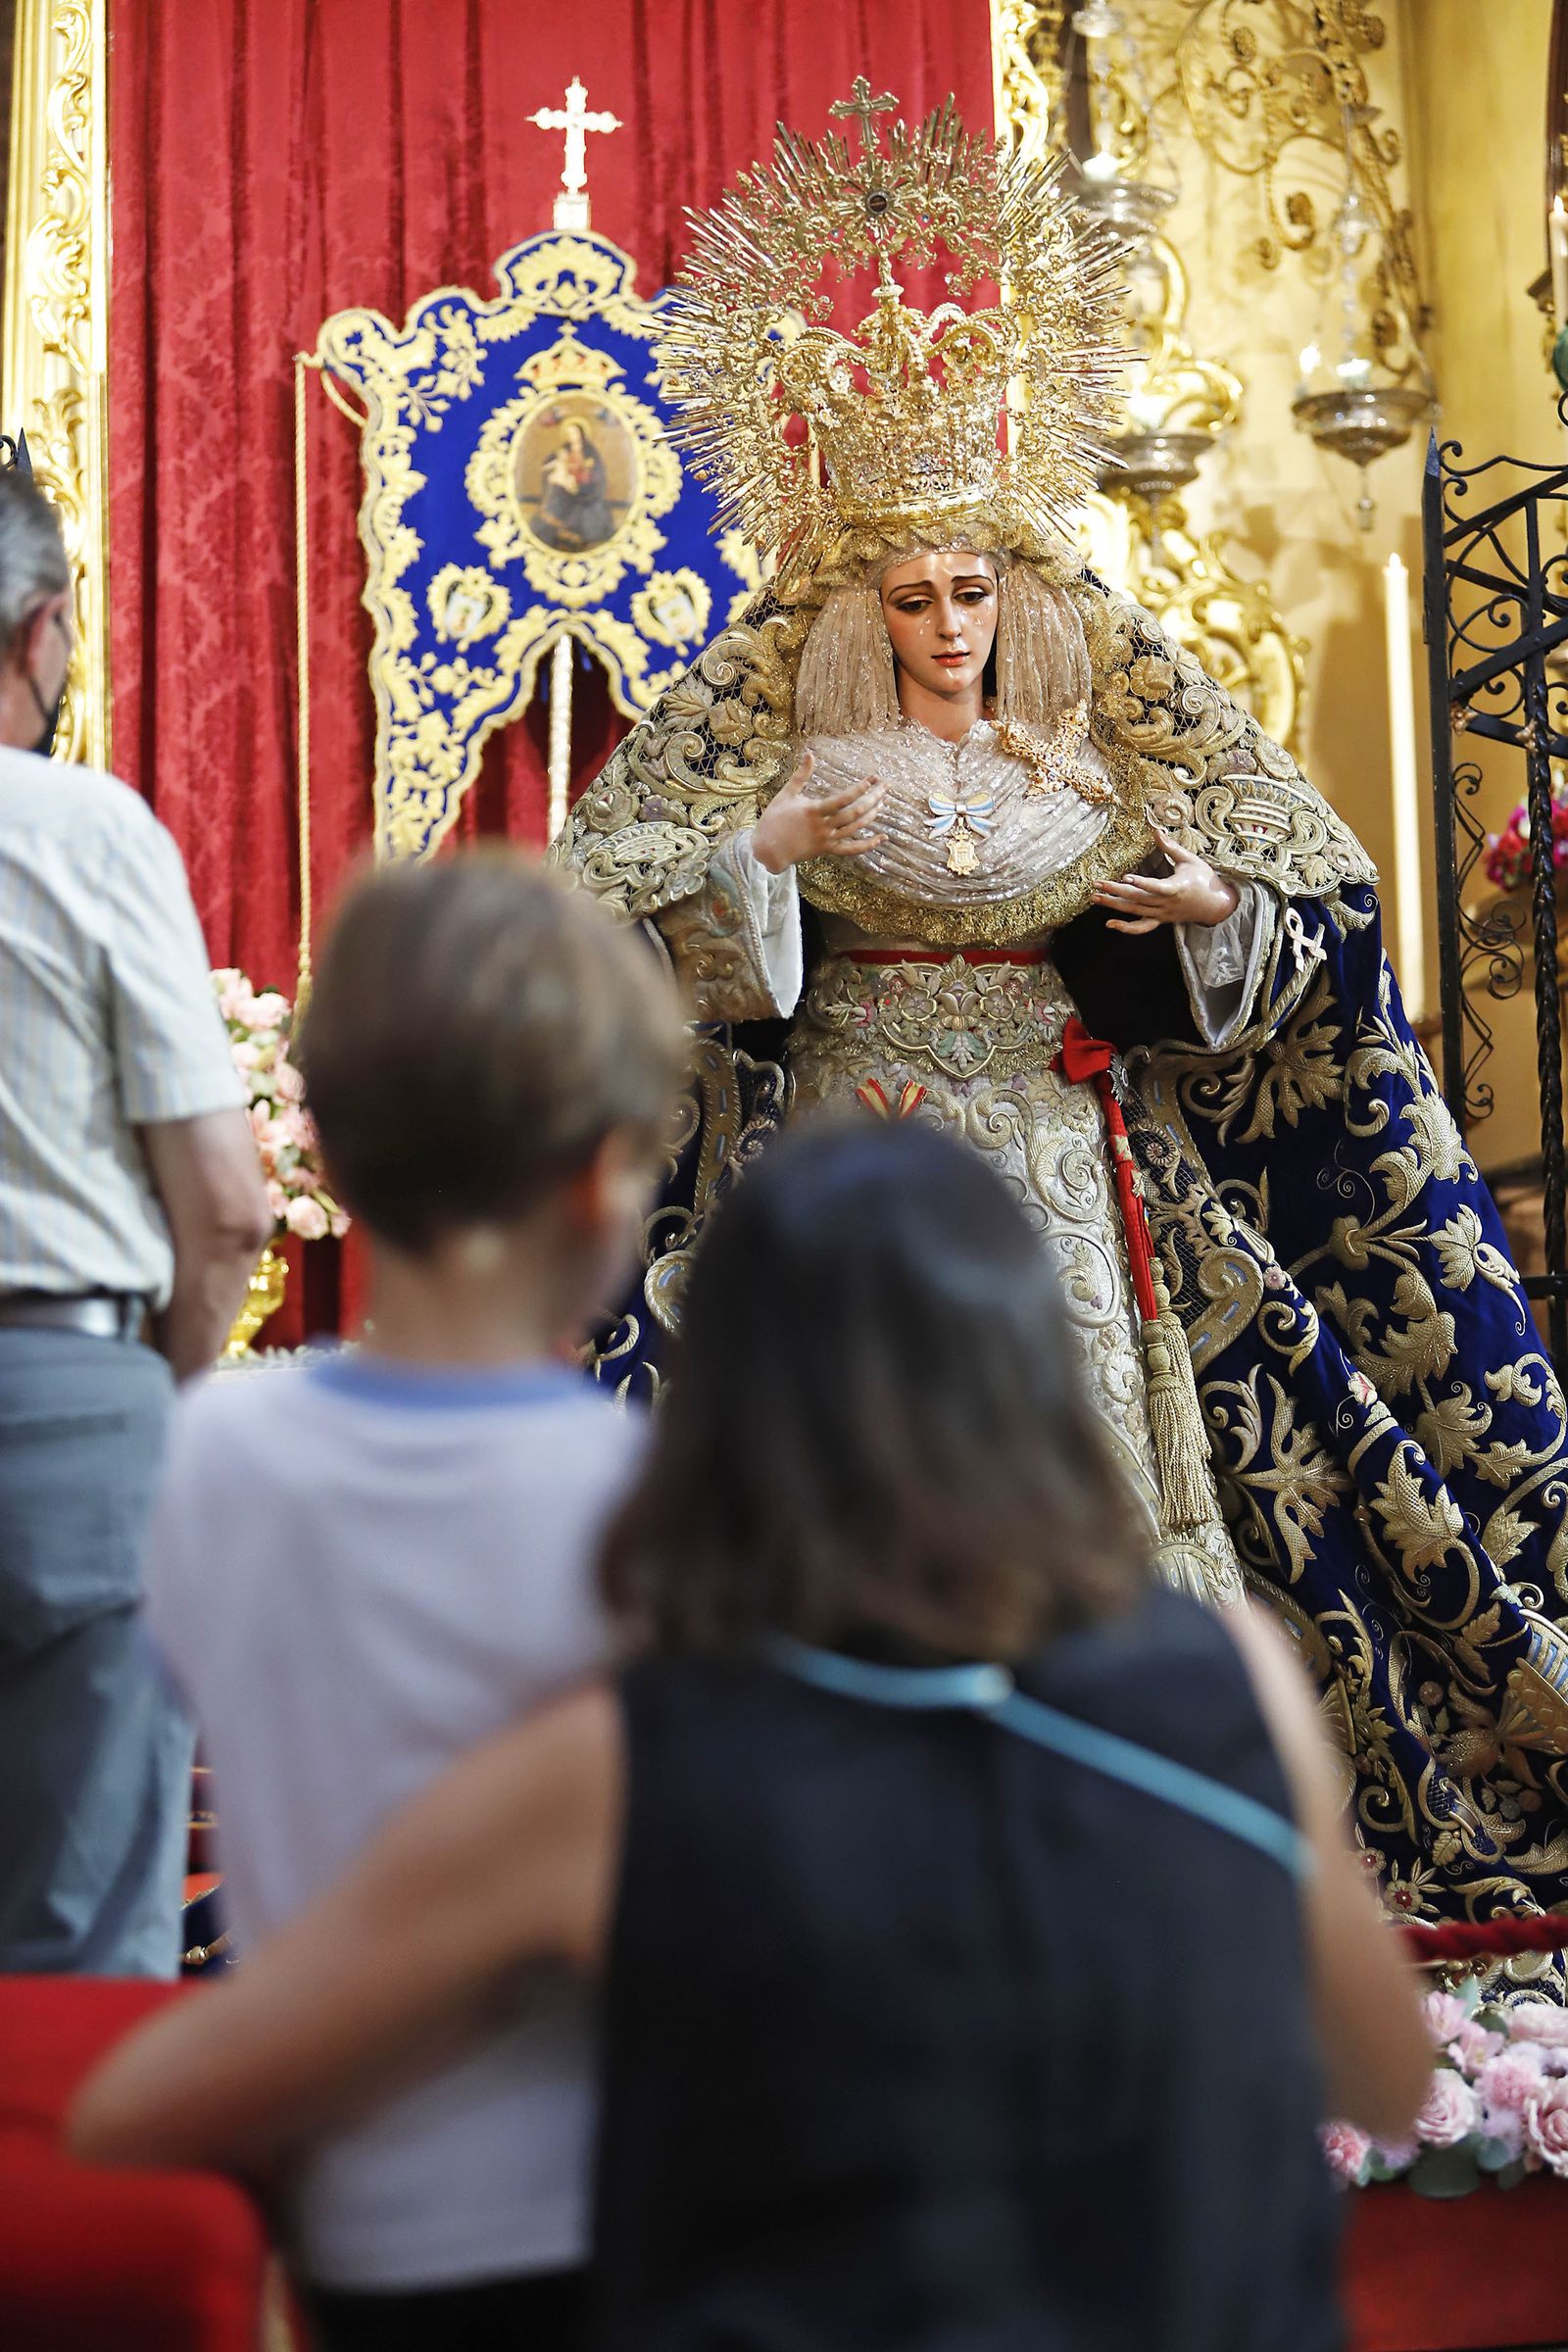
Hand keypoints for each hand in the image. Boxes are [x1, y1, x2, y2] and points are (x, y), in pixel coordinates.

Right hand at [750, 750, 885, 875]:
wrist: (767, 850)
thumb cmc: (774, 819)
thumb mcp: (786, 794)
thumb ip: (801, 775)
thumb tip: (809, 754)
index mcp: (813, 811)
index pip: (842, 800)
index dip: (859, 790)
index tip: (871, 780)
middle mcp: (823, 826)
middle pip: (855, 812)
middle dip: (873, 798)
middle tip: (886, 786)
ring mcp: (827, 840)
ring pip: (856, 828)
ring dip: (872, 814)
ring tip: (883, 801)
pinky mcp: (828, 850)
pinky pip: (852, 850)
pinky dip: (868, 845)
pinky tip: (882, 838)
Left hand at [1092, 823, 1239, 933]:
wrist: (1216, 905)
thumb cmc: (1204, 879)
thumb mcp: (1190, 860)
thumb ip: (1171, 847)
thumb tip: (1156, 829)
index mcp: (1176, 888)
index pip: (1156, 887)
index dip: (1142, 883)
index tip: (1126, 877)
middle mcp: (1167, 904)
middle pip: (1138, 899)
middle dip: (1115, 891)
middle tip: (1097, 883)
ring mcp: (1162, 914)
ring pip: (1135, 911)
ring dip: (1114, 905)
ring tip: (1095, 897)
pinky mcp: (1160, 920)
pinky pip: (1141, 927)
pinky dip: (1126, 928)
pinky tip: (1110, 924)